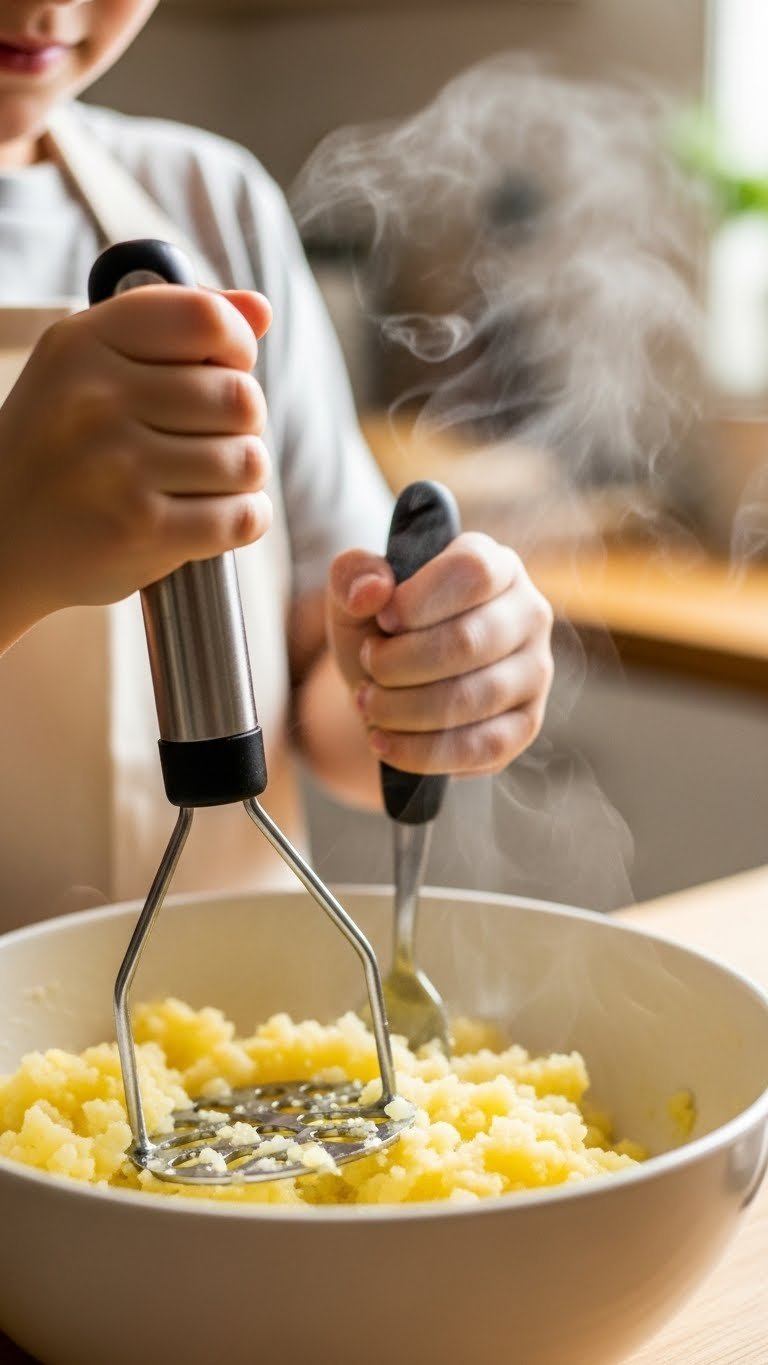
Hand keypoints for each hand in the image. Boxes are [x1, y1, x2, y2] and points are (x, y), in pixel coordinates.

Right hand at [0, 284, 271, 644]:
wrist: (0, 542)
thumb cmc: (59, 450)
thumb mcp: (90, 368)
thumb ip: (176, 326)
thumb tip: (258, 310)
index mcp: (82, 345)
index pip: (207, 320)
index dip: (236, 348)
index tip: (223, 370)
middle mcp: (96, 401)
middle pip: (241, 397)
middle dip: (241, 422)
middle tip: (207, 438)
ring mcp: (118, 469)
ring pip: (248, 459)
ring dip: (242, 475)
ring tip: (204, 480)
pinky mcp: (142, 531)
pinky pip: (242, 516)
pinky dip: (244, 519)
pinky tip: (212, 516)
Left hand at [327, 530, 553, 775]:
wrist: (392, 688)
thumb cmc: (381, 630)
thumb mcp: (355, 594)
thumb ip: (353, 575)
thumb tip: (373, 591)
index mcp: (493, 564)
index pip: (473, 572)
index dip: (419, 600)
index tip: (383, 620)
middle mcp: (528, 613)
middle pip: (470, 641)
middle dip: (400, 663)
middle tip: (368, 668)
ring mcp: (534, 671)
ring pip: (474, 698)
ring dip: (404, 709)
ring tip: (368, 704)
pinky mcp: (526, 724)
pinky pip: (480, 746)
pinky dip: (421, 751)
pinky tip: (383, 741)